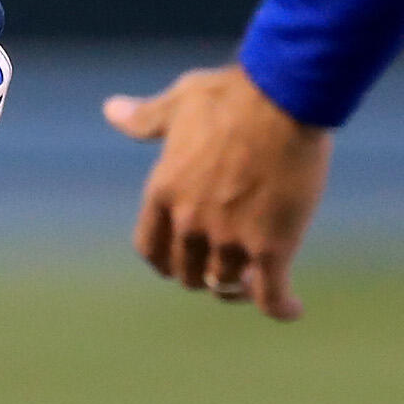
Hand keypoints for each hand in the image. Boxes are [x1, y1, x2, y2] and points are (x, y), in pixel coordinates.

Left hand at [102, 65, 329, 320]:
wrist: (282, 97)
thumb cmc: (231, 95)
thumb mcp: (178, 102)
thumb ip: (144, 118)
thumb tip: (111, 109)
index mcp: (163, 191)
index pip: (150, 249)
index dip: (165, 261)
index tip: (180, 260)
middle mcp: (190, 221)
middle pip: (187, 273)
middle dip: (202, 273)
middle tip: (224, 265)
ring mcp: (229, 237)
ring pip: (227, 285)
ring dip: (241, 287)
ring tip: (258, 281)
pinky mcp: (271, 246)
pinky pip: (271, 296)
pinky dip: (281, 308)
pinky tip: (292, 308)